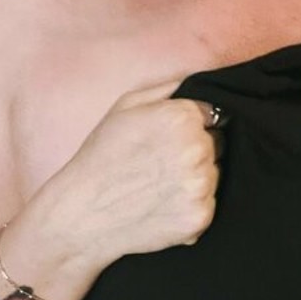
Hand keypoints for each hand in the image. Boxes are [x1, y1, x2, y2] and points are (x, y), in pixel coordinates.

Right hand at [45, 77, 222, 272]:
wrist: (82, 213)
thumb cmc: (101, 156)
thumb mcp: (126, 105)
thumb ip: (169, 88)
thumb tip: (200, 82)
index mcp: (182, 118)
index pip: (214, 114)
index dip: (192, 125)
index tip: (169, 138)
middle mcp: (198, 150)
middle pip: (219, 144)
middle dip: (197, 150)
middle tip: (162, 163)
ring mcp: (201, 186)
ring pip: (215, 175)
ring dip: (196, 178)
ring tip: (160, 185)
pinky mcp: (200, 217)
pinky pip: (208, 204)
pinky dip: (192, 206)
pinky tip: (164, 205)